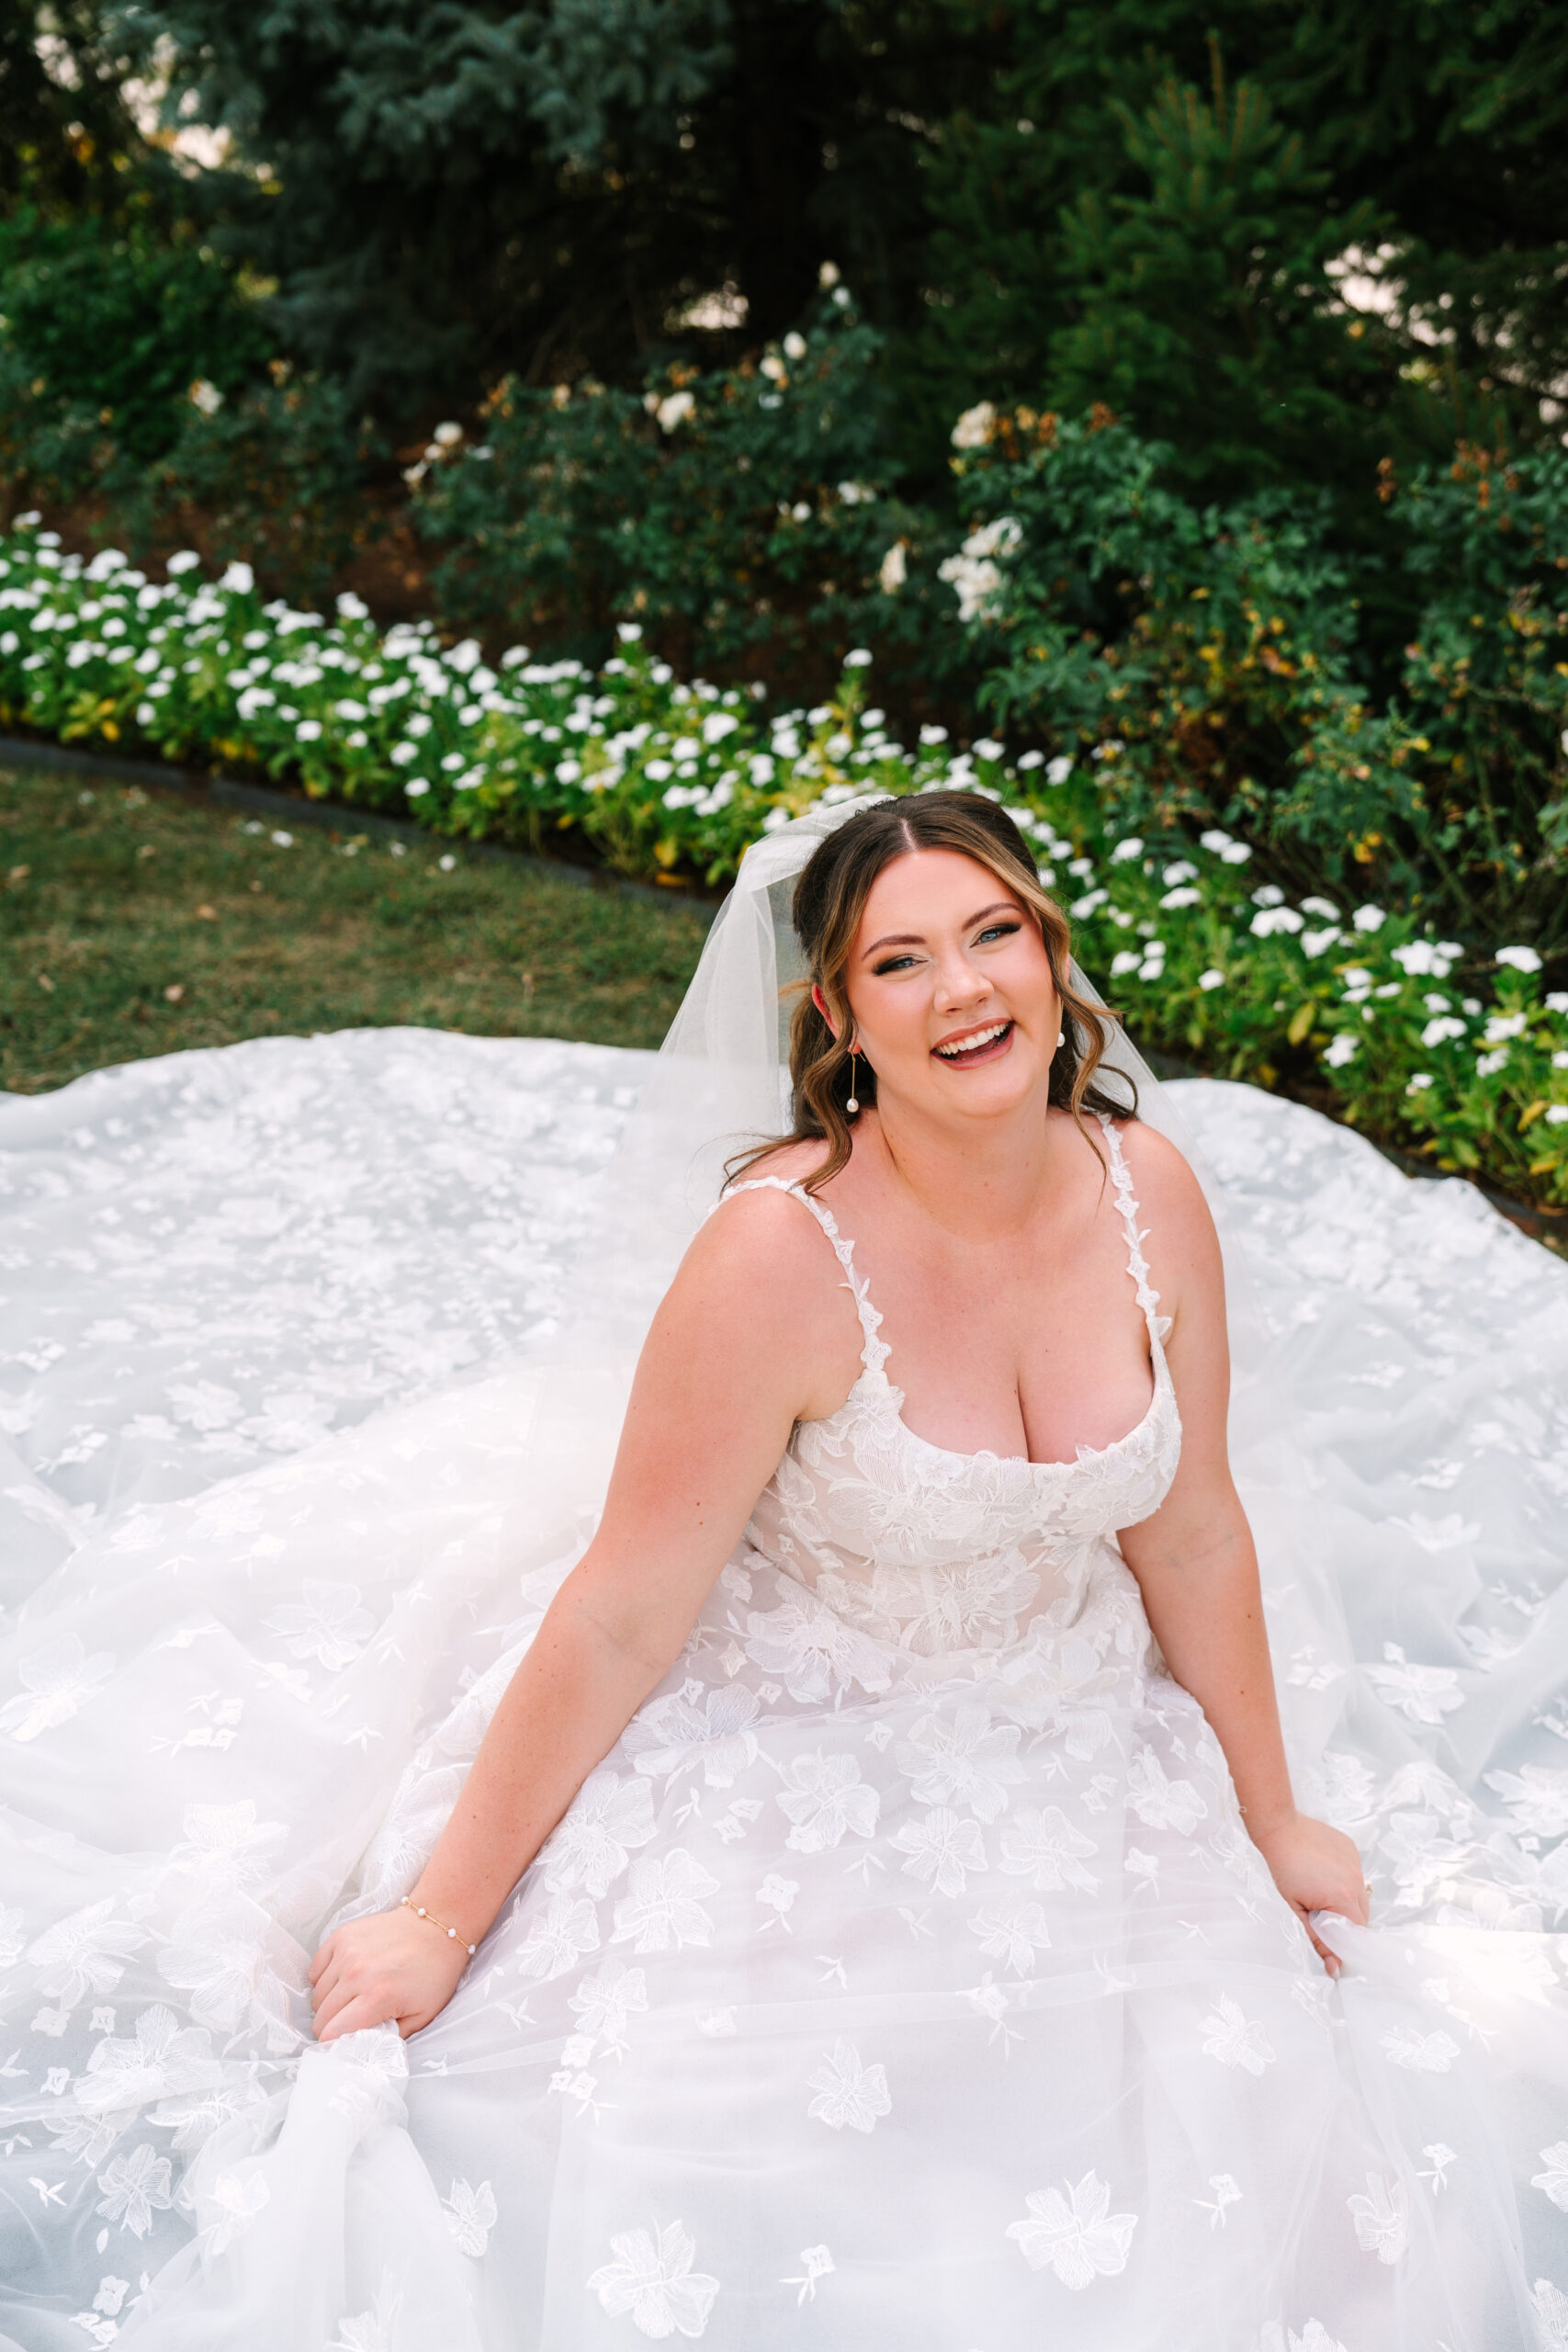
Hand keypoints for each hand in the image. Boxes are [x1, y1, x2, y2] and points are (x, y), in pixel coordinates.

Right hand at [308, 1906, 470, 2041]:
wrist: (436, 1926)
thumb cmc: (433, 1973)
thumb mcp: (422, 2016)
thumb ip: (392, 2038)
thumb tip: (365, 2049)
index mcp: (377, 1996)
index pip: (332, 2033)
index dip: (334, 2044)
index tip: (343, 2044)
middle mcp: (357, 1973)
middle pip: (321, 2016)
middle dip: (331, 2025)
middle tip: (350, 2021)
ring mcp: (347, 1952)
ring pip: (317, 1994)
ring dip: (328, 2002)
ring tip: (350, 1999)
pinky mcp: (342, 1935)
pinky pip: (316, 1969)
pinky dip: (324, 1979)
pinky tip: (342, 1980)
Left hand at [1248, 1808, 1368, 1977]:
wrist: (1280, 1828)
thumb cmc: (1283, 1867)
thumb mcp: (1297, 1909)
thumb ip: (1319, 1940)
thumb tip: (1335, 1967)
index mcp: (1343, 1897)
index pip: (1357, 1933)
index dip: (1347, 1943)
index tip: (1336, 1948)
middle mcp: (1355, 1880)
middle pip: (1362, 1915)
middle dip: (1346, 1924)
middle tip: (1324, 1921)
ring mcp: (1356, 1863)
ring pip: (1360, 1894)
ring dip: (1347, 1901)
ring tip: (1321, 1894)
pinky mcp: (1352, 1849)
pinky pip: (1355, 1874)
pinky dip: (1345, 1881)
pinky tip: (1325, 1875)